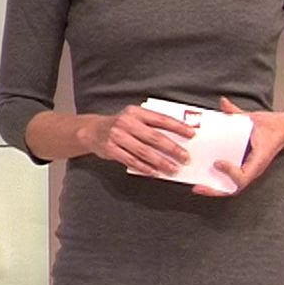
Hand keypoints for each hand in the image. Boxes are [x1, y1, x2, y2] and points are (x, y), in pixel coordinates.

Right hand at [81, 104, 195, 175]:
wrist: (92, 131)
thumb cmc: (119, 125)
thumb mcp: (133, 117)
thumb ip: (151, 123)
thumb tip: (177, 136)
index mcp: (135, 112)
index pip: (161, 119)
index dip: (177, 126)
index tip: (191, 134)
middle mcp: (126, 123)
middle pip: (154, 137)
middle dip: (172, 148)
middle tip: (185, 157)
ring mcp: (117, 136)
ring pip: (144, 151)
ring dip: (161, 162)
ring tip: (173, 168)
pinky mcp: (111, 149)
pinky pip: (131, 161)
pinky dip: (144, 168)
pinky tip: (155, 173)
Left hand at [195, 96, 283, 196]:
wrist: (283, 129)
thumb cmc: (271, 126)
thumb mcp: (254, 118)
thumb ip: (235, 112)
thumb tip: (223, 102)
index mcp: (258, 159)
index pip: (245, 176)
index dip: (230, 173)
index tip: (218, 163)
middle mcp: (253, 168)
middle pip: (234, 188)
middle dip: (215, 190)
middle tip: (198, 187)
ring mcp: (248, 170)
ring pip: (231, 187)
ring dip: (214, 189)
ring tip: (197, 186)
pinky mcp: (243, 167)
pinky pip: (230, 179)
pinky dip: (217, 180)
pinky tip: (203, 176)